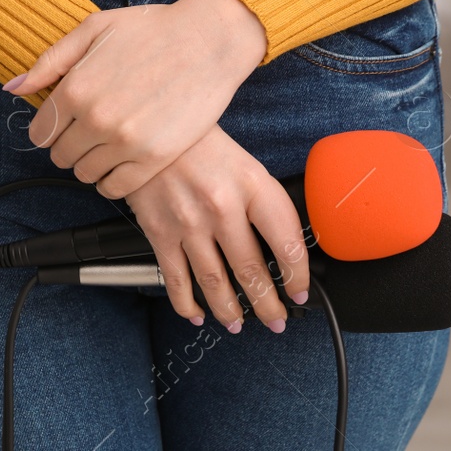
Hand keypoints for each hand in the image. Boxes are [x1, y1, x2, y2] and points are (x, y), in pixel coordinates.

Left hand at [12, 0, 266, 197]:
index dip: (49, 129)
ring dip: (91, 163)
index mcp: (75, 88)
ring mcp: (125, 142)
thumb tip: (14, 88)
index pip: (40, 133)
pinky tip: (121, 163)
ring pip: (86, 174)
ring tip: (108, 145)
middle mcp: (95, 119)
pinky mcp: (154, 158)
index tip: (63, 124)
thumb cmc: (151, 29)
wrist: (208, 40)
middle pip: (60, 156)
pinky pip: (116, 189)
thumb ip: (49, 62)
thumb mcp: (92, 30)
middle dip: (68, 146)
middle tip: (88, 132)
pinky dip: (112, 181)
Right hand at [124, 125, 309, 331]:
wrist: (149, 126)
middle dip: (268, 305)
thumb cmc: (200, 144)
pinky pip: (175, 279)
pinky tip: (195, 313)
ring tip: (238, 324)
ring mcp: (188, 222)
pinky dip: (186, 303)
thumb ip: (265, 204)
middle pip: (252, 272)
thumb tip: (284, 248)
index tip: (300, 291)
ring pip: (215, 284)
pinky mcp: (159, 231)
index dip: (298, 276)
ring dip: (230, 312)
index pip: (287, 245)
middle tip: (276, 319)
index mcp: (253, 186)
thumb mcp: (246, 165)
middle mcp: (222, 207)